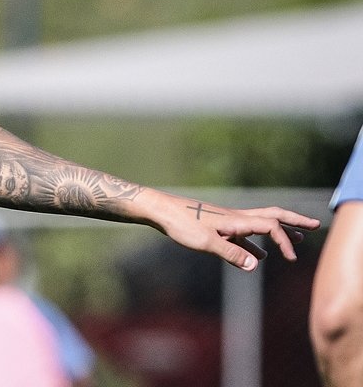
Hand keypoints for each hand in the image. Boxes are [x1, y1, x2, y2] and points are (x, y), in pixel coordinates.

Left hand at [153, 192, 319, 270]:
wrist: (160, 210)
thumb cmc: (181, 224)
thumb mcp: (205, 242)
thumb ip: (231, 254)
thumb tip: (256, 265)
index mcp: (237, 220)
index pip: (271, 226)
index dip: (284, 241)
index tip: (291, 259)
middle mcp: (236, 217)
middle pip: (272, 216)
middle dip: (294, 222)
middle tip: (316, 225)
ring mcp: (227, 222)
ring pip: (260, 225)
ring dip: (279, 232)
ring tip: (295, 240)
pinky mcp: (217, 227)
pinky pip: (245, 235)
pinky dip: (257, 243)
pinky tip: (258, 255)